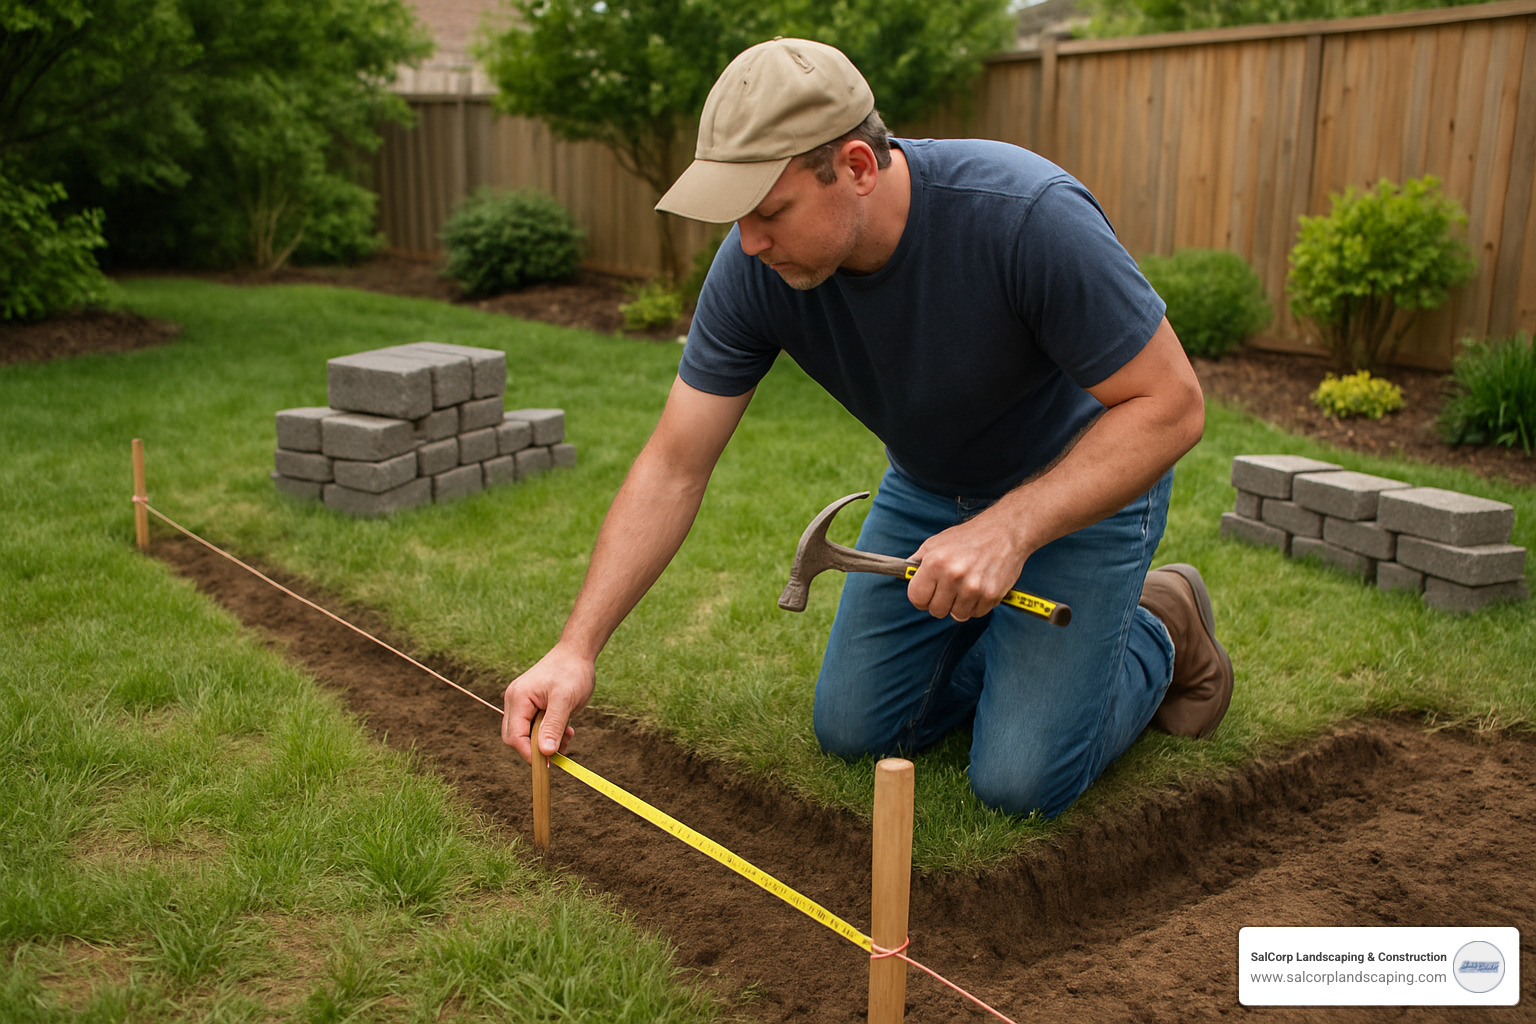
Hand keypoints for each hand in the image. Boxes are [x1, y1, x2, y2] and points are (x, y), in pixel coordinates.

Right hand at [501, 645, 593, 761]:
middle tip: (560, 750)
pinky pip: (536, 728)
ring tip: (568, 734)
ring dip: (547, 741)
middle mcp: (515, 701)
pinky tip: (567, 730)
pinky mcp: (533, 706)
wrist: (577, 653)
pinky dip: (550, 734)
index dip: (529, 753)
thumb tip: (544, 753)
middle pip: (516, 737)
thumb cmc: (571, 672)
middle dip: (538, 748)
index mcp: (518, 698)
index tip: (547, 764)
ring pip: (528, 734)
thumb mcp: (565, 700)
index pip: (514, 736)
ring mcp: (523, 703)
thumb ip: (553, 726)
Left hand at [906, 510, 1031, 620]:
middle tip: (949, 589)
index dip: (920, 598)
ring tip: (966, 586)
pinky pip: (976, 613)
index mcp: (935, 563)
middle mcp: (953, 577)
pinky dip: (976, 604)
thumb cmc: (970, 536)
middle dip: (940, 602)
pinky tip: (979, 588)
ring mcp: (973, 588)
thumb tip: (905, 573)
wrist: (1005, 531)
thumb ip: (919, 560)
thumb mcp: (936, 542)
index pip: (916, 598)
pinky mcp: (992, 595)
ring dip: (959, 605)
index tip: (927, 594)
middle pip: (936, 610)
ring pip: (957, 615)